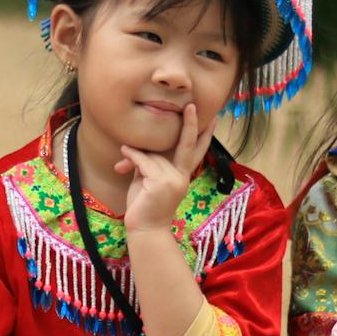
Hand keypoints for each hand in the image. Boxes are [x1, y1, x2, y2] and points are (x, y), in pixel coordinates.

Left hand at [119, 103, 211, 236]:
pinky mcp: (160, 183)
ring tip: (123, 161)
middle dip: (191, 124)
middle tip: (193, 106)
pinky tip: (123, 157)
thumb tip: (134, 149)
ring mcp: (173, 179)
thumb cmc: (145, 205)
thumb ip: (147, 163)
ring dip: (136, 155)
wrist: (144, 230)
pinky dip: (131, 157)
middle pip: (189, 145)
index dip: (204, 135)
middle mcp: (182, 176)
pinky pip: (144, 161)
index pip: (196, 151)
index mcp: (182, 174)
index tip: (214, 119)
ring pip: (154, 155)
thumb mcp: (148, 180)